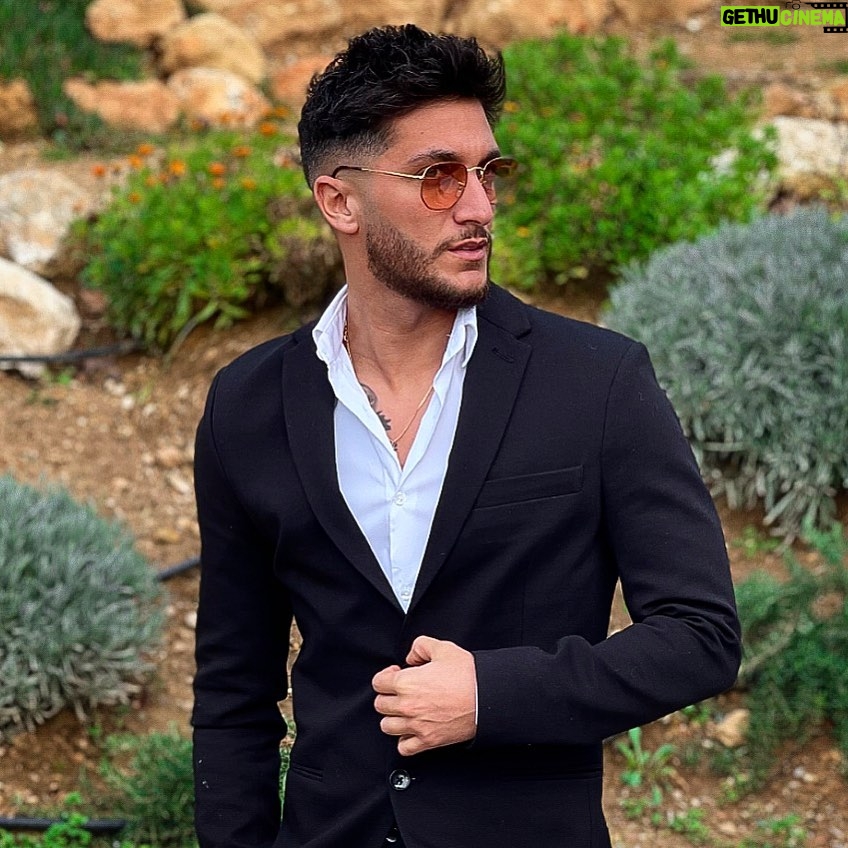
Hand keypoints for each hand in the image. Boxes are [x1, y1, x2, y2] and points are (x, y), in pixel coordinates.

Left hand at [372, 635, 476, 755]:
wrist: (487, 698)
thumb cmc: (468, 675)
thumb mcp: (443, 648)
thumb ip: (420, 646)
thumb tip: (412, 657)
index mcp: (407, 683)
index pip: (378, 683)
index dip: (385, 676)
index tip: (396, 674)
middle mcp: (407, 706)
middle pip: (380, 705)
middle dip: (388, 695)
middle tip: (401, 691)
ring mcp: (417, 726)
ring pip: (387, 726)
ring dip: (393, 717)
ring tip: (404, 709)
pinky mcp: (428, 741)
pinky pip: (404, 748)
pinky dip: (404, 740)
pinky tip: (412, 729)